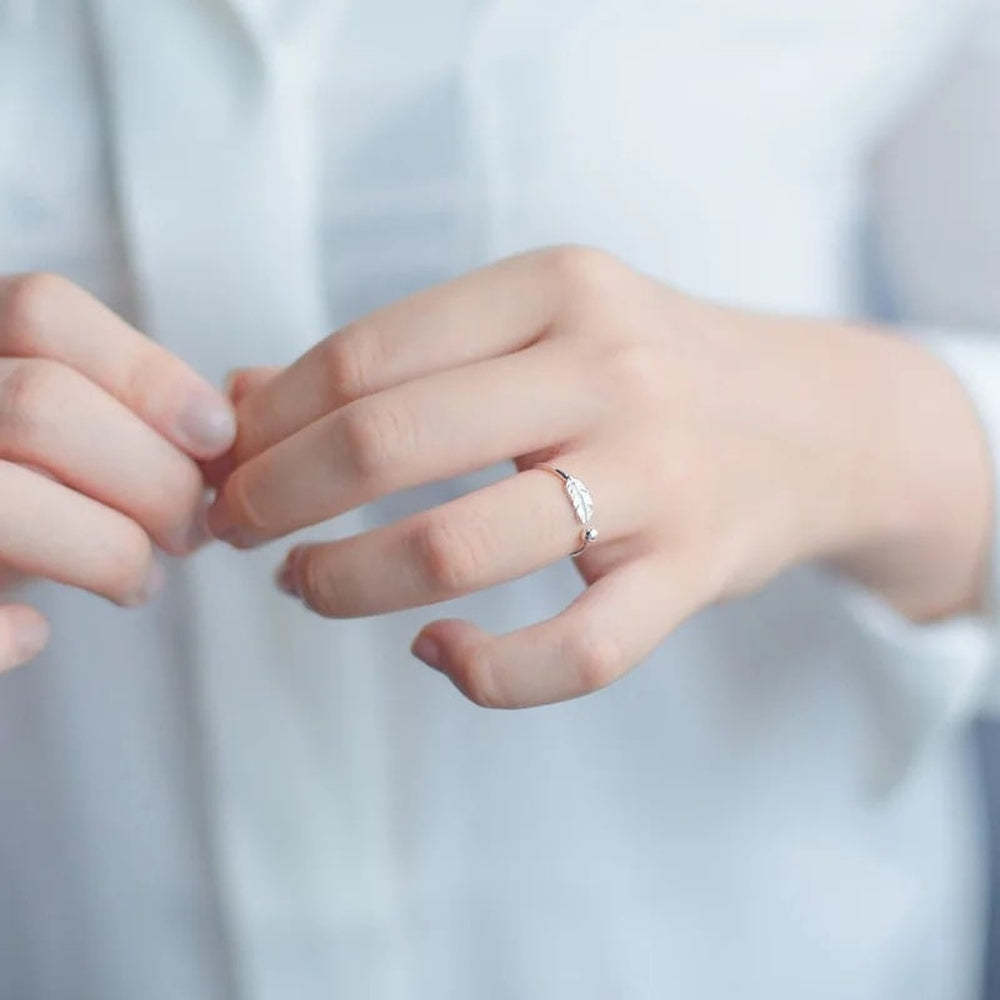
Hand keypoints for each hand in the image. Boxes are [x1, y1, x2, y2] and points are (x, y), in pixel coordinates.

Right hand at [0, 273, 236, 671]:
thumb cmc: (18, 484)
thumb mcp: (61, 430)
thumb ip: (120, 415)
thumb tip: (222, 436)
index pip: (43, 313)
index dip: (147, 375)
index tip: (217, 435)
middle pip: (43, 405)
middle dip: (152, 477)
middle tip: (194, 530)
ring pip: (4, 500)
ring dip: (108, 549)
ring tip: (140, 580)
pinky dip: (0, 635)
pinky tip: (33, 633)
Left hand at [210, 248, 990, 706]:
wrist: (816, 420)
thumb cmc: (649, 369)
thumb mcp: (539, 323)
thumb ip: (401, 354)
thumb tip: (245, 394)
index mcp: (555, 288)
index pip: (363, 356)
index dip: (269, 422)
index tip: (232, 463)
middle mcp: (606, 370)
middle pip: (387, 441)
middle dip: (275, 498)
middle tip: (237, 529)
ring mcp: (654, 477)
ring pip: (457, 549)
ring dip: (344, 581)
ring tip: (303, 586)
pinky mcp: (691, 572)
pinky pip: (577, 653)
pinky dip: (485, 674)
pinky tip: (437, 655)